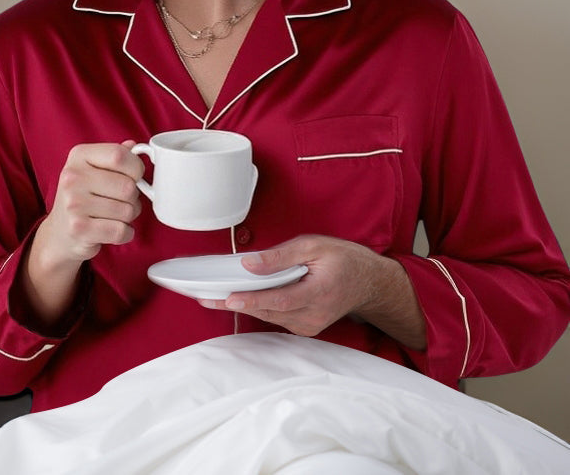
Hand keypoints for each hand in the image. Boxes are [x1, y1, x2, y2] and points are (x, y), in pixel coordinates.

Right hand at [22, 142, 143, 326]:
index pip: (124, 156)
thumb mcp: (92, 172)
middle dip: (134, 200)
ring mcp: (73, 204)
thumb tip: (137, 144)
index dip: (137, 170)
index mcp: (78, 156)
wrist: (56, 238)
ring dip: (129, 218)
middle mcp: (72, 177)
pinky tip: (108, 233)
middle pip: (131, 187)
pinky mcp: (80, 231)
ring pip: (130, 210)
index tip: (133, 178)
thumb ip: (114, 157)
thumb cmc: (81, 201)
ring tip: (110, 218)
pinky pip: (123, 232)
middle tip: (118, 204)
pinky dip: (123, 236)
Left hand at [198, 234, 425, 348]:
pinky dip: (257, 307)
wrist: (368, 282)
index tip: (229, 298)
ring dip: (241, 306)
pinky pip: (275, 317)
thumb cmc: (342, 259)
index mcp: (320, 292)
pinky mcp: (305, 327)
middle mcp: (314, 315)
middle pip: (268, 311)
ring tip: (210, 297)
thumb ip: (281, 256)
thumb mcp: (314, 246)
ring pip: (269, 316)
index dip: (253, 300)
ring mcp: (310, 324)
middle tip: (204, 297)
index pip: (280, 300)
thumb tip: (250, 263)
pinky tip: (237, 297)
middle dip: (234, 303)